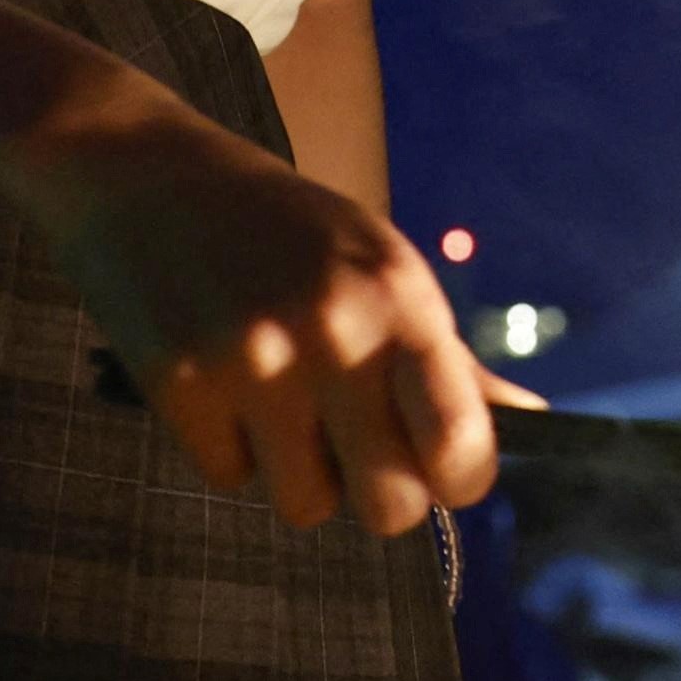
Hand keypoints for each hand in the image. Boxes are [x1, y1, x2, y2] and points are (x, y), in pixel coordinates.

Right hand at [0, 84, 495, 532]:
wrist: (144, 174)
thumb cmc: (283, 229)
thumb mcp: (381, 266)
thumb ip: (452, 361)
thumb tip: (537, 423)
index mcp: (401, 296)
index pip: (463, 449)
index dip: (456, 476)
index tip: (435, 463)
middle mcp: (336, 328)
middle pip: (392, 507)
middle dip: (374, 491)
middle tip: (349, 440)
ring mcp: (252, 360)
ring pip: (306, 505)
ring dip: (295, 470)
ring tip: (277, 394)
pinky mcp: (179, 384)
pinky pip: (230, 478)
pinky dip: (228, 446)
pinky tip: (218, 378)